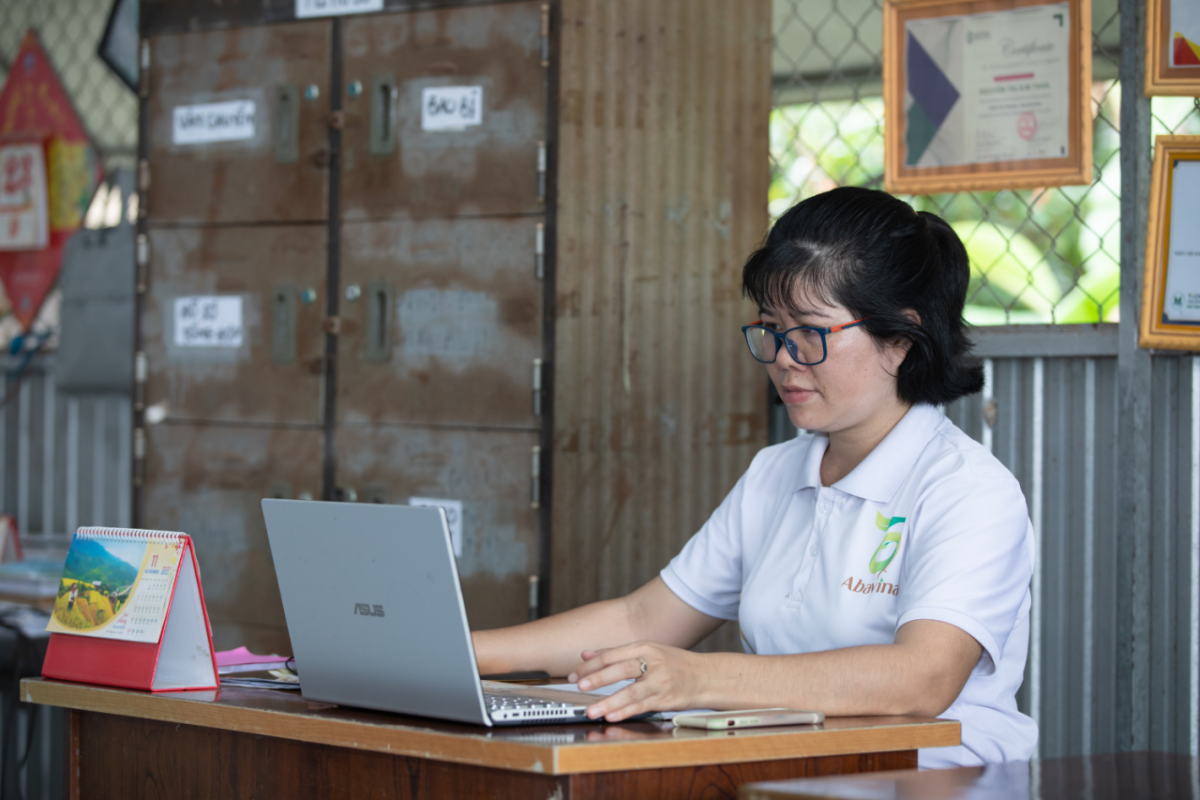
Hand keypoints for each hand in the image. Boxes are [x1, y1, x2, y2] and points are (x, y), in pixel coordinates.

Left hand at [567, 641, 706, 721]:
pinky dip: (627, 712)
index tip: (574, 675)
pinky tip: (613, 716)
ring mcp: (661, 681)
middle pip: (621, 669)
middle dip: (598, 678)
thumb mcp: (647, 651)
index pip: (612, 654)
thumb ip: (615, 653)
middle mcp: (653, 662)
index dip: (591, 665)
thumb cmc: (674, 663)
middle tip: (579, 686)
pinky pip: (643, 706)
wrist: (706, 676)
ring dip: (609, 701)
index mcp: (645, 647)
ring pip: (631, 692)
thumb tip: (585, 654)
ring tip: (592, 710)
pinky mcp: (667, 699)